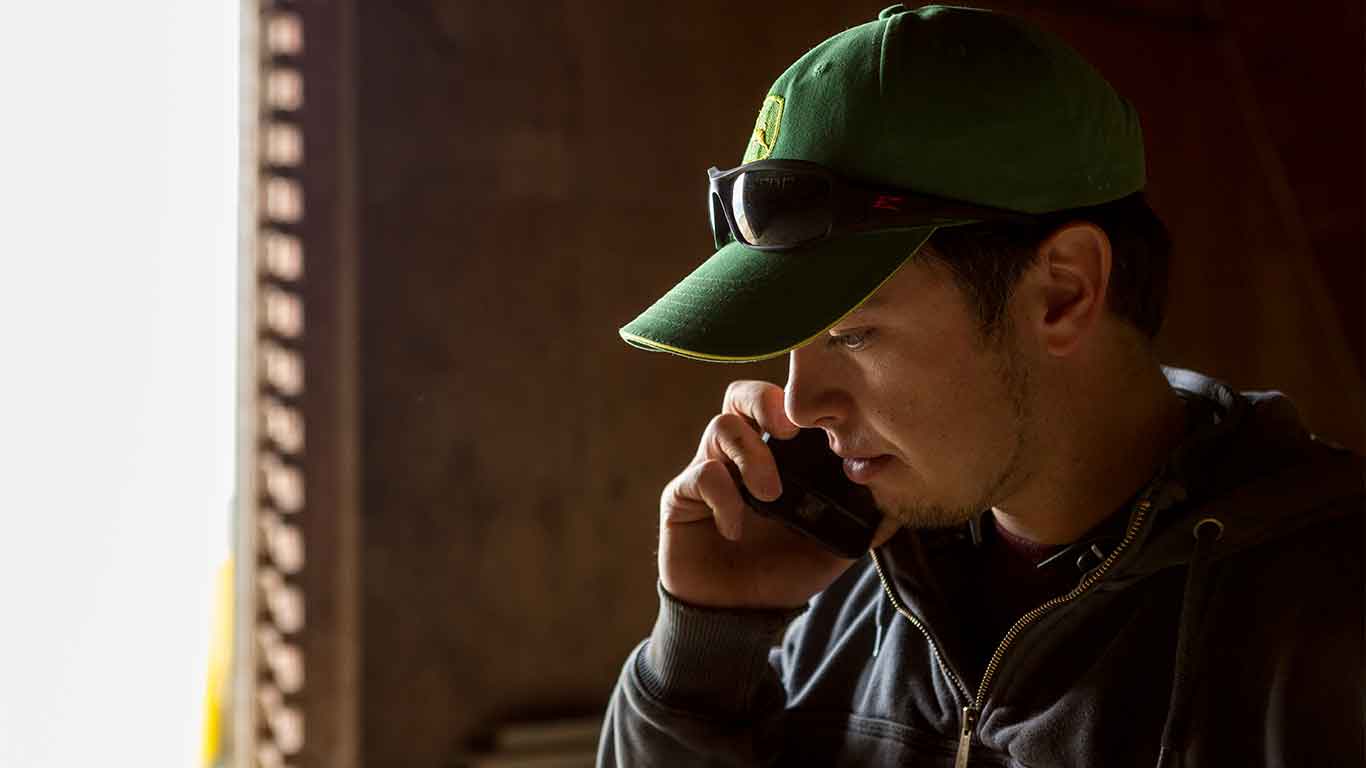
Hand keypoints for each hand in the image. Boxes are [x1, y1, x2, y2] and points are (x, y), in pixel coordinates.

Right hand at [657, 380, 899, 609]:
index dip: (799, 402)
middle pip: (741, 395)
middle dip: (765, 401)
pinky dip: (725, 496)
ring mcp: (708, 469)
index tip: (823, 425)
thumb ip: (862, 523)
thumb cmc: (781, 573)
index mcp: (775, 455)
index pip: (781, 405)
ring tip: (771, 495)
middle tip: (788, 430)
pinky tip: (737, 528)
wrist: (736, 614)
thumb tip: (900, 503)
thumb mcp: (832, 548)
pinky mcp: (683, 495)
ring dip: (752, 455)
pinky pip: (702, 474)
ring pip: (722, 427)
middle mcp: (739, 453)